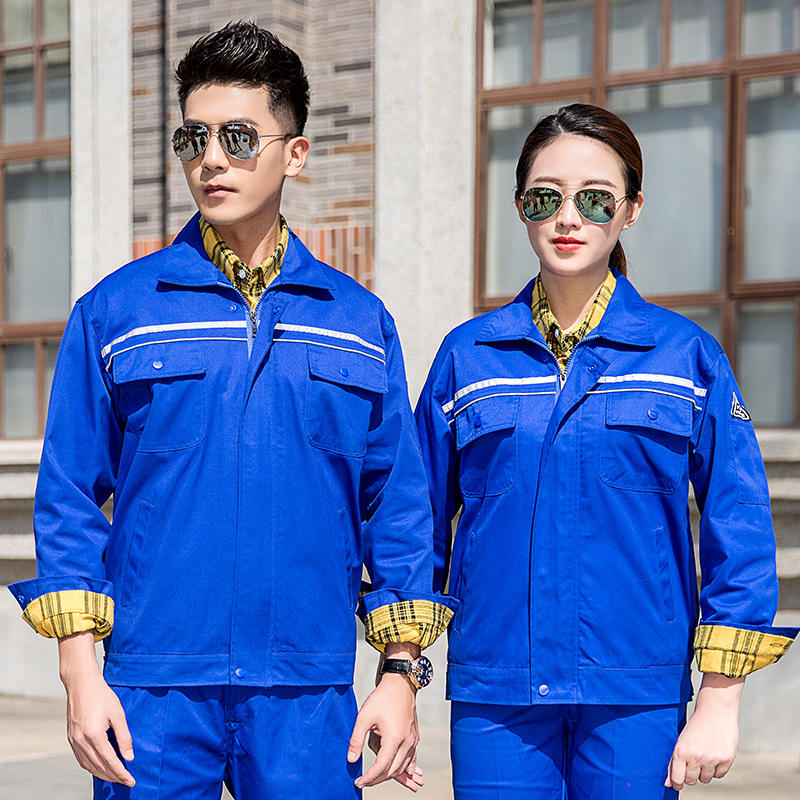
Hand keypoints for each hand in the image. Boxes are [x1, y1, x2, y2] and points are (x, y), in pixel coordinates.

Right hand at [59, 631, 134, 786]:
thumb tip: (129, 757)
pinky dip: (91, 767)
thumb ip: (124, 737)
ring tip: (115, 777)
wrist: (82, 684)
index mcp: (94, 735)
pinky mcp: (70, 739)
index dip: (121, 773)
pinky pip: (81, 759)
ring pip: (88, 766)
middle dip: (113, 776)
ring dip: (102, 774)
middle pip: (99, 767)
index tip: (131, 781)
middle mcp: (81, 741)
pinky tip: (100, 767)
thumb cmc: (102, 696)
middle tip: (126, 781)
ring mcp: (73, 741)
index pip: (110, 761)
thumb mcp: (118, 714)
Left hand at [347, 673, 419, 789]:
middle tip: (364, 780)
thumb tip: (351, 760)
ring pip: (402, 767)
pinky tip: (405, 775)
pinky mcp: (414, 737)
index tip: (358, 782)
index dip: (369, 778)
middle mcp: (407, 742)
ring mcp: (412, 740)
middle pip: (393, 771)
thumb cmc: (382, 698)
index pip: (381, 768)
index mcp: (394, 738)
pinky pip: (410, 759)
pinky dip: (405, 769)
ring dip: (390, 774)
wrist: (400, 683)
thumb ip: (356, 740)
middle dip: (378, 779)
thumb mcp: (364, 716)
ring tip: (376, 776)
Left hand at [665, 673, 743, 790]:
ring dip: (704, 771)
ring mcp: (712, 759)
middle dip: (691, 774)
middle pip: (692, 780)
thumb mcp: (681, 741)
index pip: (678, 778)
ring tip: (704, 755)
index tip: (678, 782)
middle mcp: (696, 757)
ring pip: (705, 779)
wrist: (715, 710)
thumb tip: (668, 784)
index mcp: (681, 751)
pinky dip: (716, 769)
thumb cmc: (696, 726)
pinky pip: (719, 775)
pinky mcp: (726, 759)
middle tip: (693, 761)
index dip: (677, 783)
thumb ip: (674, 762)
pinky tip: (714, 755)